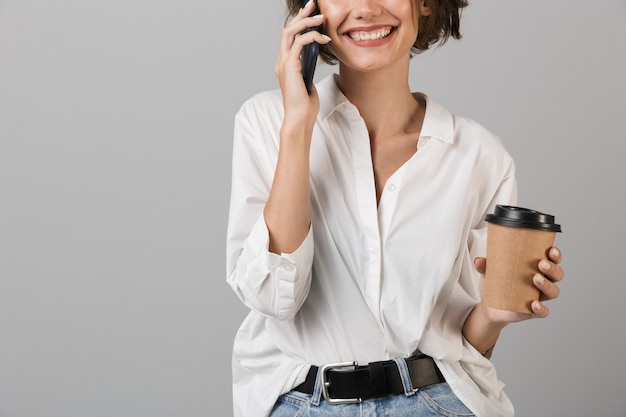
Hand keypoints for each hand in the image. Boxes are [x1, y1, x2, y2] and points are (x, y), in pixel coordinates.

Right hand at [275, 1, 330, 131]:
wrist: (300, 119)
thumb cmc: (306, 106)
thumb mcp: (309, 82)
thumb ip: (308, 69)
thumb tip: (314, 58)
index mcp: (285, 65)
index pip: (290, 37)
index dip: (299, 23)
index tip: (311, 13)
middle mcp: (282, 62)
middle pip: (288, 30)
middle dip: (301, 15)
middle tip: (313, 5)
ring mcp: (284, 64)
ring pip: (290, 33)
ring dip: (306, 22)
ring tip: (321, 18)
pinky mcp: (290, 67)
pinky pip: (299, 44)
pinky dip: (312, 37)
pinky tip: (324, 38)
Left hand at [474, 247, 564, 323]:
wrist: (489, 306)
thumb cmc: (496, 284)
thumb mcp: (489, 272)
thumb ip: (484, 265)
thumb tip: (478, 260)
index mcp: (536, 269)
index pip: (552, 260)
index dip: (555, 255)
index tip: (551, 249)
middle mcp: (541, 282)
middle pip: (556, 275)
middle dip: (552, 268)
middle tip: (541, 263)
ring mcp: (539, 297)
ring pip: (553, 292)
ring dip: (547, 285)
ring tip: (536, 279)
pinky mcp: (533, 311)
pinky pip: (543, 312)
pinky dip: (541, 308)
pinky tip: (534, 304)